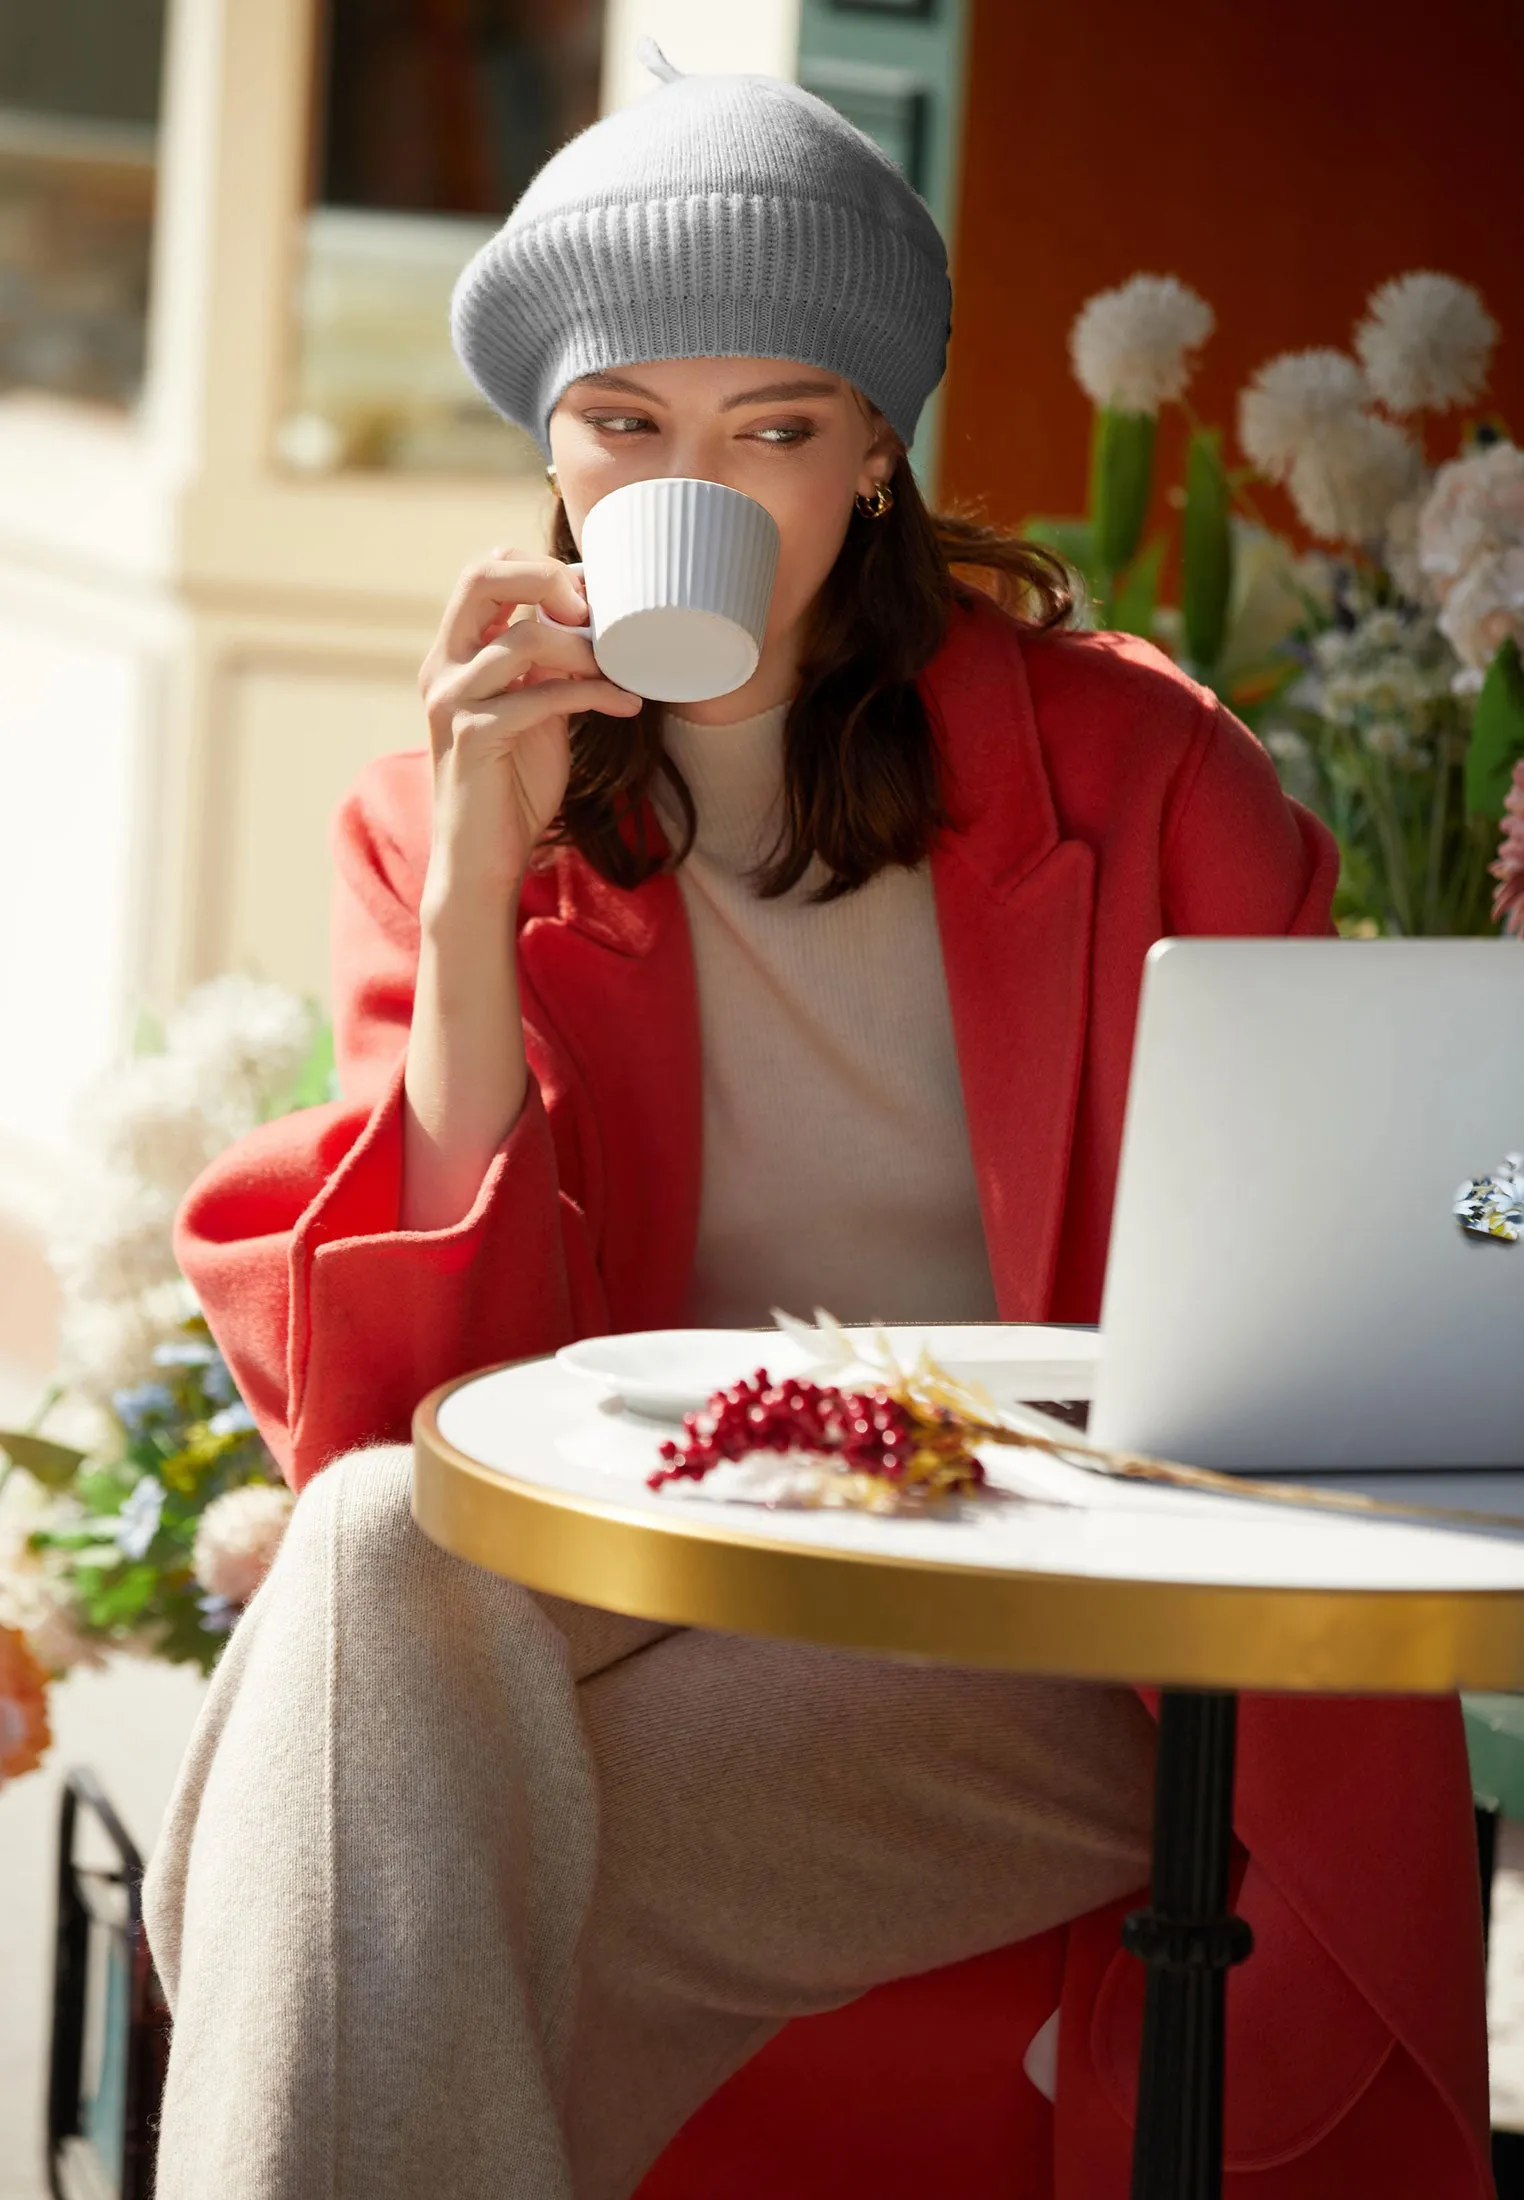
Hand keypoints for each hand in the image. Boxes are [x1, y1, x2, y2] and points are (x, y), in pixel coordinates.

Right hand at [417, 548, 639, 908]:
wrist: (481, 860)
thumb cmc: (512, 786)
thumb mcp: (535, 711)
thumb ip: (548, 667)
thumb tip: (593, 623)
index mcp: (454, 653)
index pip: (482, 572)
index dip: (538, 567)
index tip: (589, 594)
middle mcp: (443, 667)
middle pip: (482, 578)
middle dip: (547, 579)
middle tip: (593, 612)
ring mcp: (453, 700)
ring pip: (524, 640)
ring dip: (586, 652)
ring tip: (621, 674)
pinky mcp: (473, 738)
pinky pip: (542, 696)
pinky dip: (593, 695)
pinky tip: (625, 705)